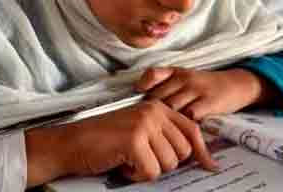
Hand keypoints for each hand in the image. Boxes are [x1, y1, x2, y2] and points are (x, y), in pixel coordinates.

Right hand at [25, 101, 216, 185]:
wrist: (71, 143)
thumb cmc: (104, 141)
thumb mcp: (139, 131)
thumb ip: (165, 136)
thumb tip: (197, 156)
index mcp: (157, 107)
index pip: (192, 130)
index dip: (202, 151)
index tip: (210, 165)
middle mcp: (154, 112)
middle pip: (183, 151)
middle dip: (165, 163)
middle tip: (141, 159)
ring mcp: (145, 125)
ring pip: (168, 163)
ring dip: (148, 169)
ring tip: (129, 159)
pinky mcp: (134, 141)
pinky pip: (151, 171)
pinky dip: (136, 175)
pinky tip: (122, 164)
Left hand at [136, 68, 272, 120]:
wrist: (237, 85)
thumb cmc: (207, 86)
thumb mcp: (186, 78)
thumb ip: (166, 86)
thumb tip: (142, 102)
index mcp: (177, 72)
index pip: (153, 74)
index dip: (143, 86)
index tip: (140, 96)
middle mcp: (185, 78)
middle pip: (158, 96)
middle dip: (152, 111)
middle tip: (150, 124)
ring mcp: (197, 90)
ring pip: (171, 107)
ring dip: (167, 121)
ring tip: (164, 131)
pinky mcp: (209, 102)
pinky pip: (189, 116)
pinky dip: (183, 126)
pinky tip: (181, 132)